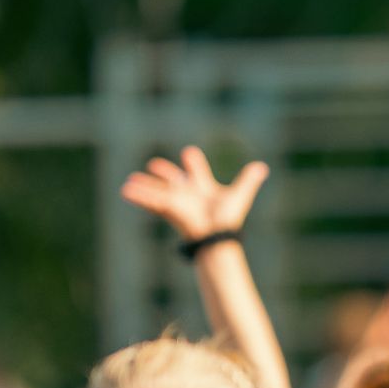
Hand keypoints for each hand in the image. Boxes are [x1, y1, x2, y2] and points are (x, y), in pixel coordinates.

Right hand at [121, 146, 269, 242]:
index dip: (194, 164)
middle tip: (154, 164)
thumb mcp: (239, 194)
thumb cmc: (228, 219)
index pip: (198, 174)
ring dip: (145, 186)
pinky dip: (139, 195)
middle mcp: (189, 195)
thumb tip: (262, 167)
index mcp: (204, 189)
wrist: (218, 235)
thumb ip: (248, 180)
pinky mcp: (168, 208)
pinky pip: (151, 200)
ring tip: (129, 181)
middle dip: (165, 173)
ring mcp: (177, 202)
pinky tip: (126, 191)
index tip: (190, 153)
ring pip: (157, 191)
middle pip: (174, 182)